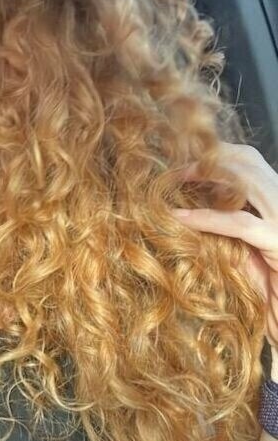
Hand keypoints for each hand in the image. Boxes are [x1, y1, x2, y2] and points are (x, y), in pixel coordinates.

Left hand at [170, 142, 277, 352]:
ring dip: (206, 177)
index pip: (248, 159)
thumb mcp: (242, 246)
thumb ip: (221, 223)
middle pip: (246, 159)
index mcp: (277, 198)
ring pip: (246, 179)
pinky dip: (205, 217)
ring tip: (173, 184)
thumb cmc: (267, 285)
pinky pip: (238, 223)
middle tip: (174, 171)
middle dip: (207, 159)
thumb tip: (183, 206)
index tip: (183, 161)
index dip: (215, 155)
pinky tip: (180, 218)